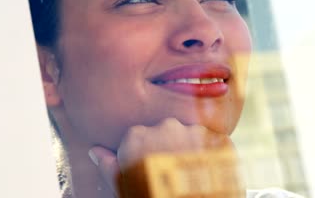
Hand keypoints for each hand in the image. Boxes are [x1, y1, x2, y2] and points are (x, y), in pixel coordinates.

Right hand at [88, 118, 234, 196]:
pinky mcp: (218, 139)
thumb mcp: (123, 188)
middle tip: (169, 174)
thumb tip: (96, 151)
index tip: (147, 171)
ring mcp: (194, 130)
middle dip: (166, 149)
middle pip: (164, 133)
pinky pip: (213, 143)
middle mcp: (165, 125)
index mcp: (137, 136)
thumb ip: (109, 166)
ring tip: (188, 176)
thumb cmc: (149, 197)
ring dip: (189, 151)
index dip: (142, 156)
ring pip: (189, 136)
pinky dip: (211, 155)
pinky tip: (206, 174)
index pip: (138, 138)